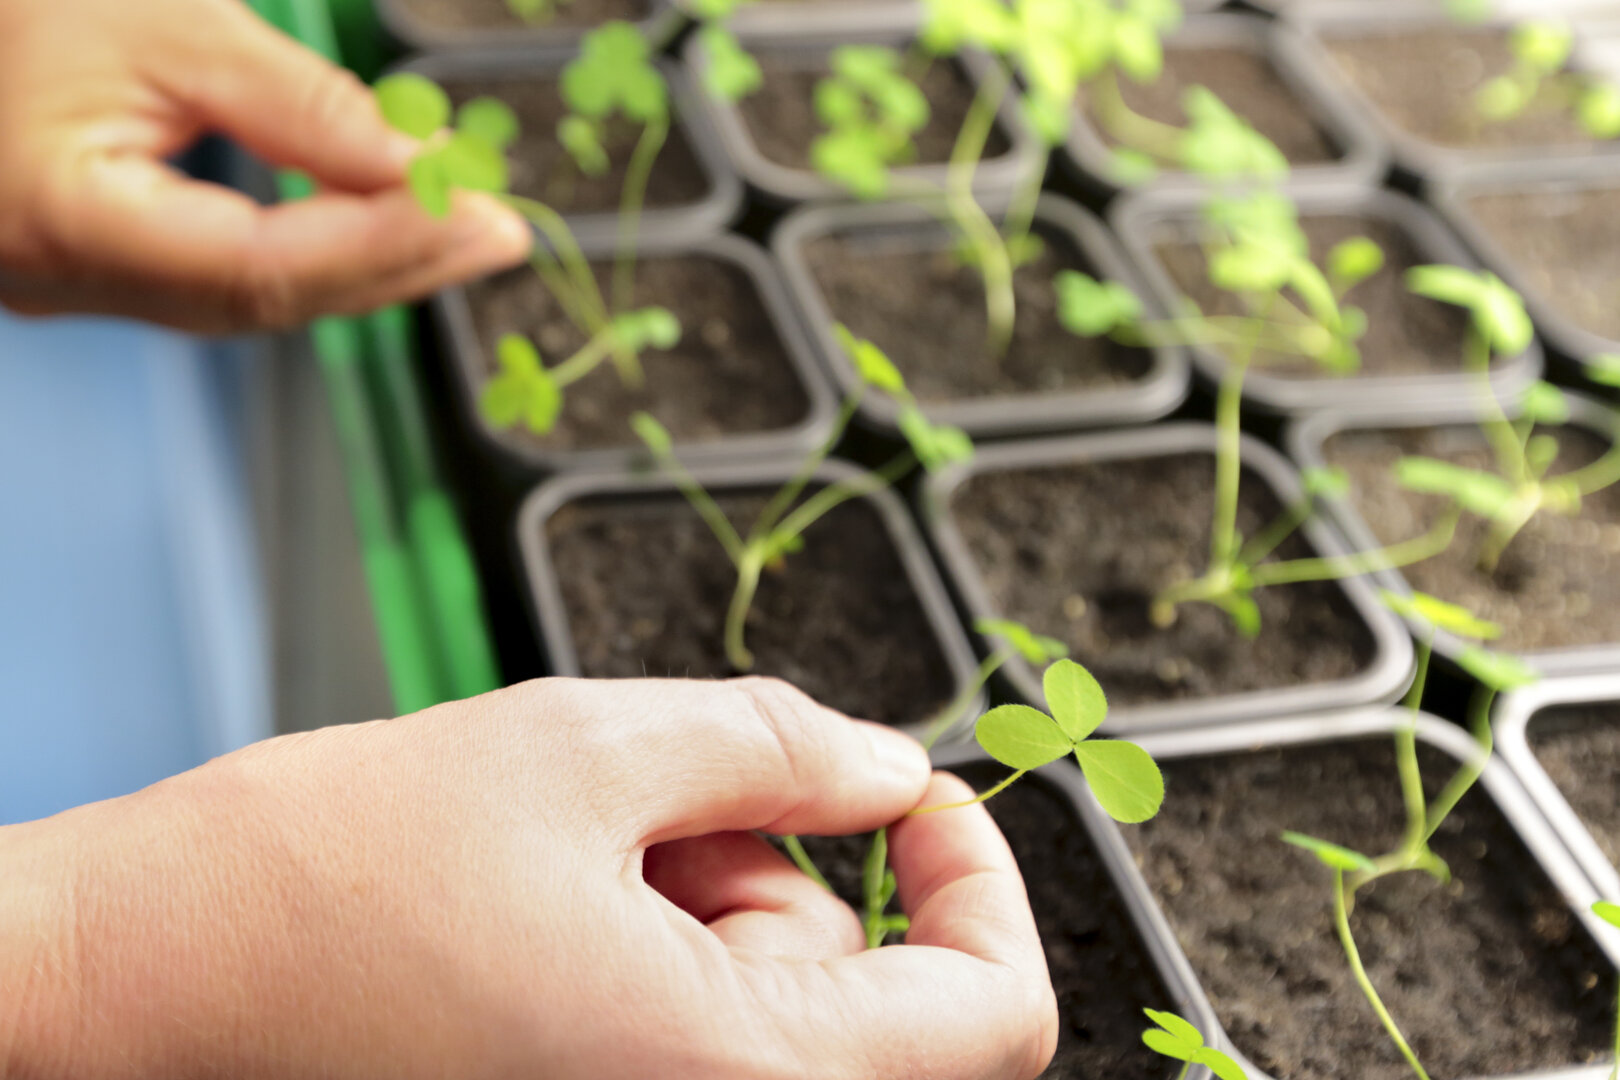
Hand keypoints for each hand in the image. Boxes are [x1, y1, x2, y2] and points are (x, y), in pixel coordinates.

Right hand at [0, 0, 530, 331]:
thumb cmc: (27, 7)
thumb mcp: (170, 26)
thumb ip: (300, 106)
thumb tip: (418, 166)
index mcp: (67, 220)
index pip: (259, 264)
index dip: (380, 243)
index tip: (476, 213)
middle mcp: (64, 279)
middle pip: (269, 297)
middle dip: (395, 263)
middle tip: (498, 230)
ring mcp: (78, 285)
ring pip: (256, 301)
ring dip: (368, 265)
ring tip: (462, 227)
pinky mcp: (100, 270)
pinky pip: (229, 282)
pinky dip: (315, 255)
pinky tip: (381, 229)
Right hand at [0, 677, 1058, 1078]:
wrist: (147, 971)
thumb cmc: (329, 875)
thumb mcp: (582, 747)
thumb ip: (779, 745)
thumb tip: (892, 767)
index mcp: (734, 1077)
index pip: (993, 1015)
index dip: (980, 878)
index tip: (916, 793)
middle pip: (865, 996)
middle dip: (782, 860)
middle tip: (652, 793)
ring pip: (770, 996)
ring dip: (706, 883)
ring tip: (570, 836)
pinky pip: (695, 1022)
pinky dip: (661, 928)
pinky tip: (551, 880)